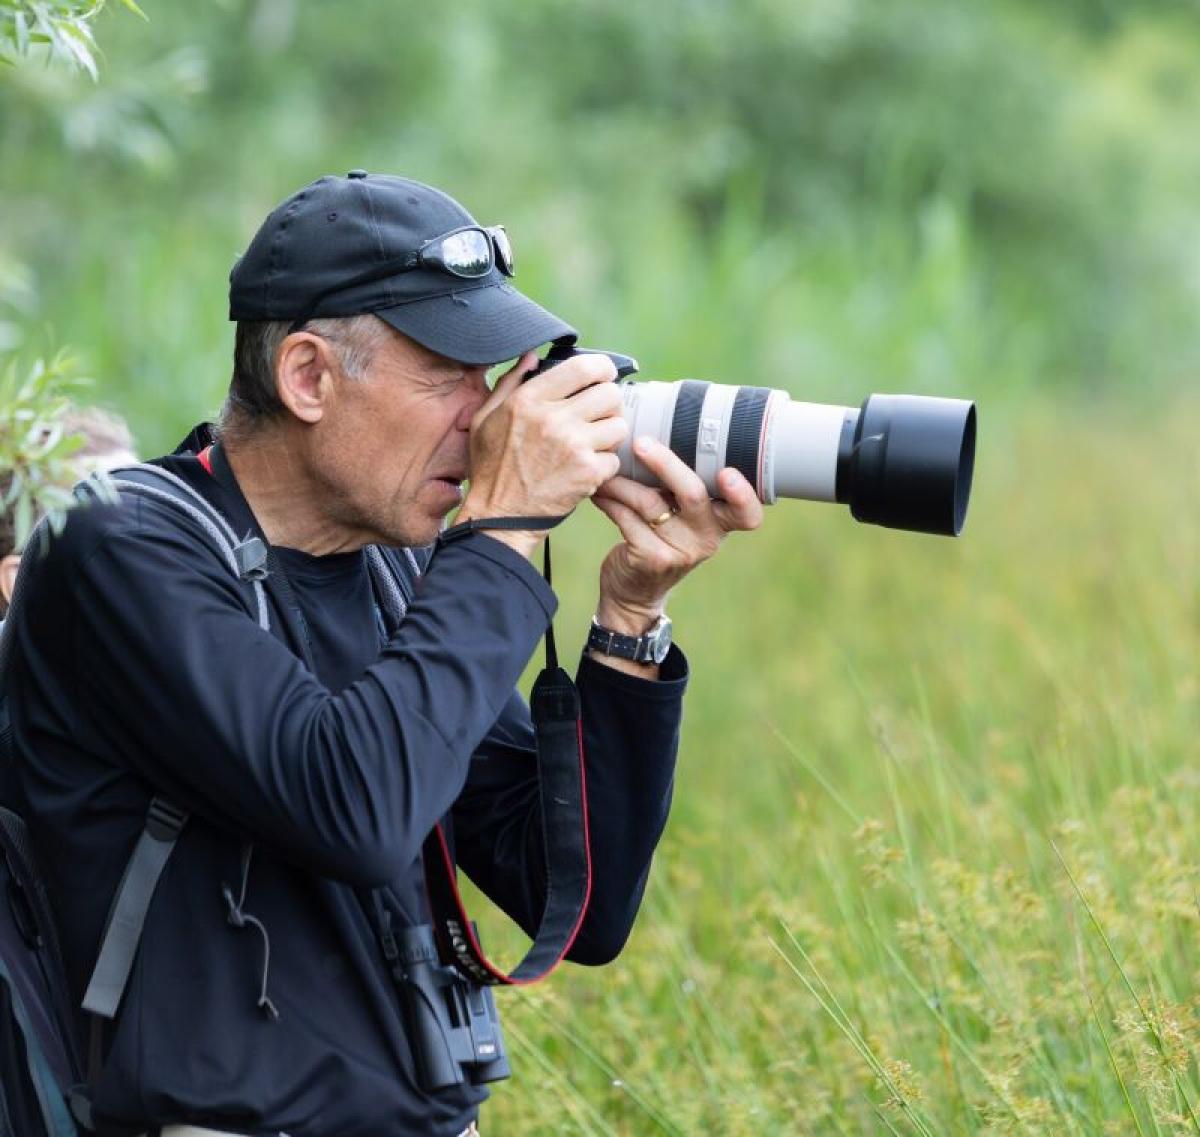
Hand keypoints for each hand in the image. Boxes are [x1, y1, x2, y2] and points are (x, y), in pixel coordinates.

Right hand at [457, 352, 627, 556]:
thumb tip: (531, 356)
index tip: (603, 375)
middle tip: (598, 415)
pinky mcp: (588, 473)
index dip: (602, 368)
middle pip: (610, 394)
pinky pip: (615, 459)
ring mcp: (574, 446)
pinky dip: (604, 466)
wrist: (499, 516)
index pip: (584, 367)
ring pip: (619, 426)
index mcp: (529, 399)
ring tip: (592, 444)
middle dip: (609, 403)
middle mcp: (554, 418)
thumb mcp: (486, 418)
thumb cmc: (492, 468)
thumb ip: (510, 383)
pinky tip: (586, 470)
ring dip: (609, 435)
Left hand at [590, 436, 762, 632]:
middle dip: (666, 464)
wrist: (636, 593)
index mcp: (721, 523)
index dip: (743, 495)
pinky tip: (600, 490)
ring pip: (650, 503)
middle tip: (641, 443)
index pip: (747, 514)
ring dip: (623, 481)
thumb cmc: (662, 540)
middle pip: (693, 494)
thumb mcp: (684, 521)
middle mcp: (706, 538)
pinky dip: (610, 499)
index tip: (728, 473)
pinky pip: (626, 518)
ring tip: (607, 466)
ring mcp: (678, 551)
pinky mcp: (650, 558)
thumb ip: (683, 489)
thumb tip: (660, 427)